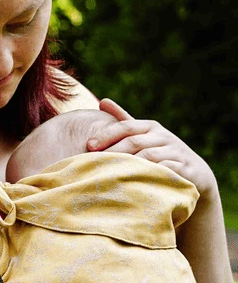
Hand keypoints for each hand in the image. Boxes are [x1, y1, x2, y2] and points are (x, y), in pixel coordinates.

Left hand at [86, 98, 217, 197]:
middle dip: (113, 152)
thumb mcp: (144, 135)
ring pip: (148, 156)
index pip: (125, 127)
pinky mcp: (184, 168)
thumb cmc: (161, 152)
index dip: (106, 135)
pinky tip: (134, 181)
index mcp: (150, 127)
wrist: (195, 172)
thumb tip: (102, 101)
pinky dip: (150, 174)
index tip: (88, 145)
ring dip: (128, 164)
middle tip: (94, 162)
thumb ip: (124, 121)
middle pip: (134, 142)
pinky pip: (166, 170)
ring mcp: (175, 152)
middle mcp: (163, 137)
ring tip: (109, 174)